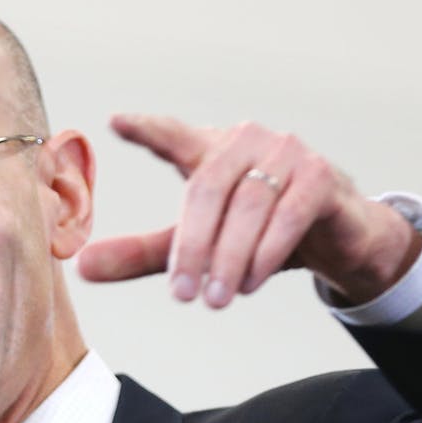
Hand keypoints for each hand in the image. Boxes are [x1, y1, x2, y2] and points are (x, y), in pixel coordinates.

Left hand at [77, 114, 420, 307]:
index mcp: (210, 149)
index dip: (147, 130)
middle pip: (207, 189)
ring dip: (228, 258)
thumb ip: (144, 253)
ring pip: (247, 207)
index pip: (173, 135)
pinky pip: (288, 216)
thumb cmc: (260, 231)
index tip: (116, 122)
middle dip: (192, 247)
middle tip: (182, 296)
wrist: (339, 238)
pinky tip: (249, 283)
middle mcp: (247, 142)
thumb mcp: (198, 244)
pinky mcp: (320, 178)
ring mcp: (287, 154)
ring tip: (216, 300)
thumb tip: (82, 267)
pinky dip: (264, 254)